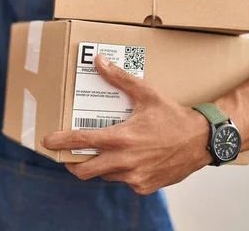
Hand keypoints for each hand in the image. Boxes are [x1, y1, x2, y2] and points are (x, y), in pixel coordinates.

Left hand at [42, 55, 211, 194]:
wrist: (202, 141)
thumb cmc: (173, 116)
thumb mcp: (146, 93)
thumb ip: (119, 78)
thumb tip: (99, 61)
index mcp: (120, 137)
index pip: (80, 141)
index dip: (59, 142)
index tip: (46, 142)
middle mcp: (124, 161)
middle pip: (84, 170)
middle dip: (72, 163)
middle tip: (69, 155)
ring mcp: (134, 177)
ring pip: (104, 175)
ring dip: (100, 165)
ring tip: (105, 151)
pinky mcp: (144, 186)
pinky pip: (123, 181)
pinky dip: (120, 171)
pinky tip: (130, 158)